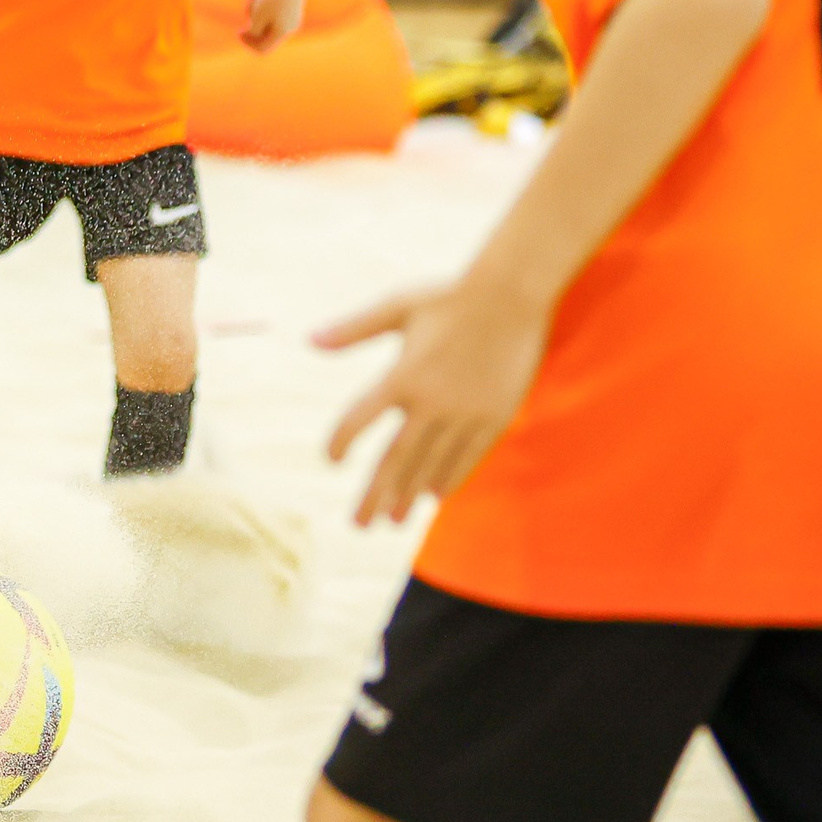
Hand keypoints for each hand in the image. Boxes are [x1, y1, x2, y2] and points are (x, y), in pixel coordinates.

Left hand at [242, 0, 306, 51]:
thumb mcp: (257, 15)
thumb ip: (253, 32)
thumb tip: (252, 37)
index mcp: (282, 33)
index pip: (262, 48)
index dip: (248, 43)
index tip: (238, 31)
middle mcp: (290, 28)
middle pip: (264, 33)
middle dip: (252, 20)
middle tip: (248, 5)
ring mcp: (292, 17)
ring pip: (266, 20)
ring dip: (255, 9)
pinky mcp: (292, 6)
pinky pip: (272, 10)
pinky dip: (262, 2)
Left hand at [316, 277, 548, 525]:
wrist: (511, 296)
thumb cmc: (448, 298)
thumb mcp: (397, 306)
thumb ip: (354, 328)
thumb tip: (310, 340)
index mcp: (401, 375)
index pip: (359, 419)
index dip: (340, 442)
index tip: (331, 460)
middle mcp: (431, 401)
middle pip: (395, 459)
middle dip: (375, 495)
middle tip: (358, 525)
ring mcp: (464, 414)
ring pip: (431, 465)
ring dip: (408, 495)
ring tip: (393, 520)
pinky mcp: (493, 418)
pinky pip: (467, 458)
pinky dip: (449, 479)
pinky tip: (433, 497)